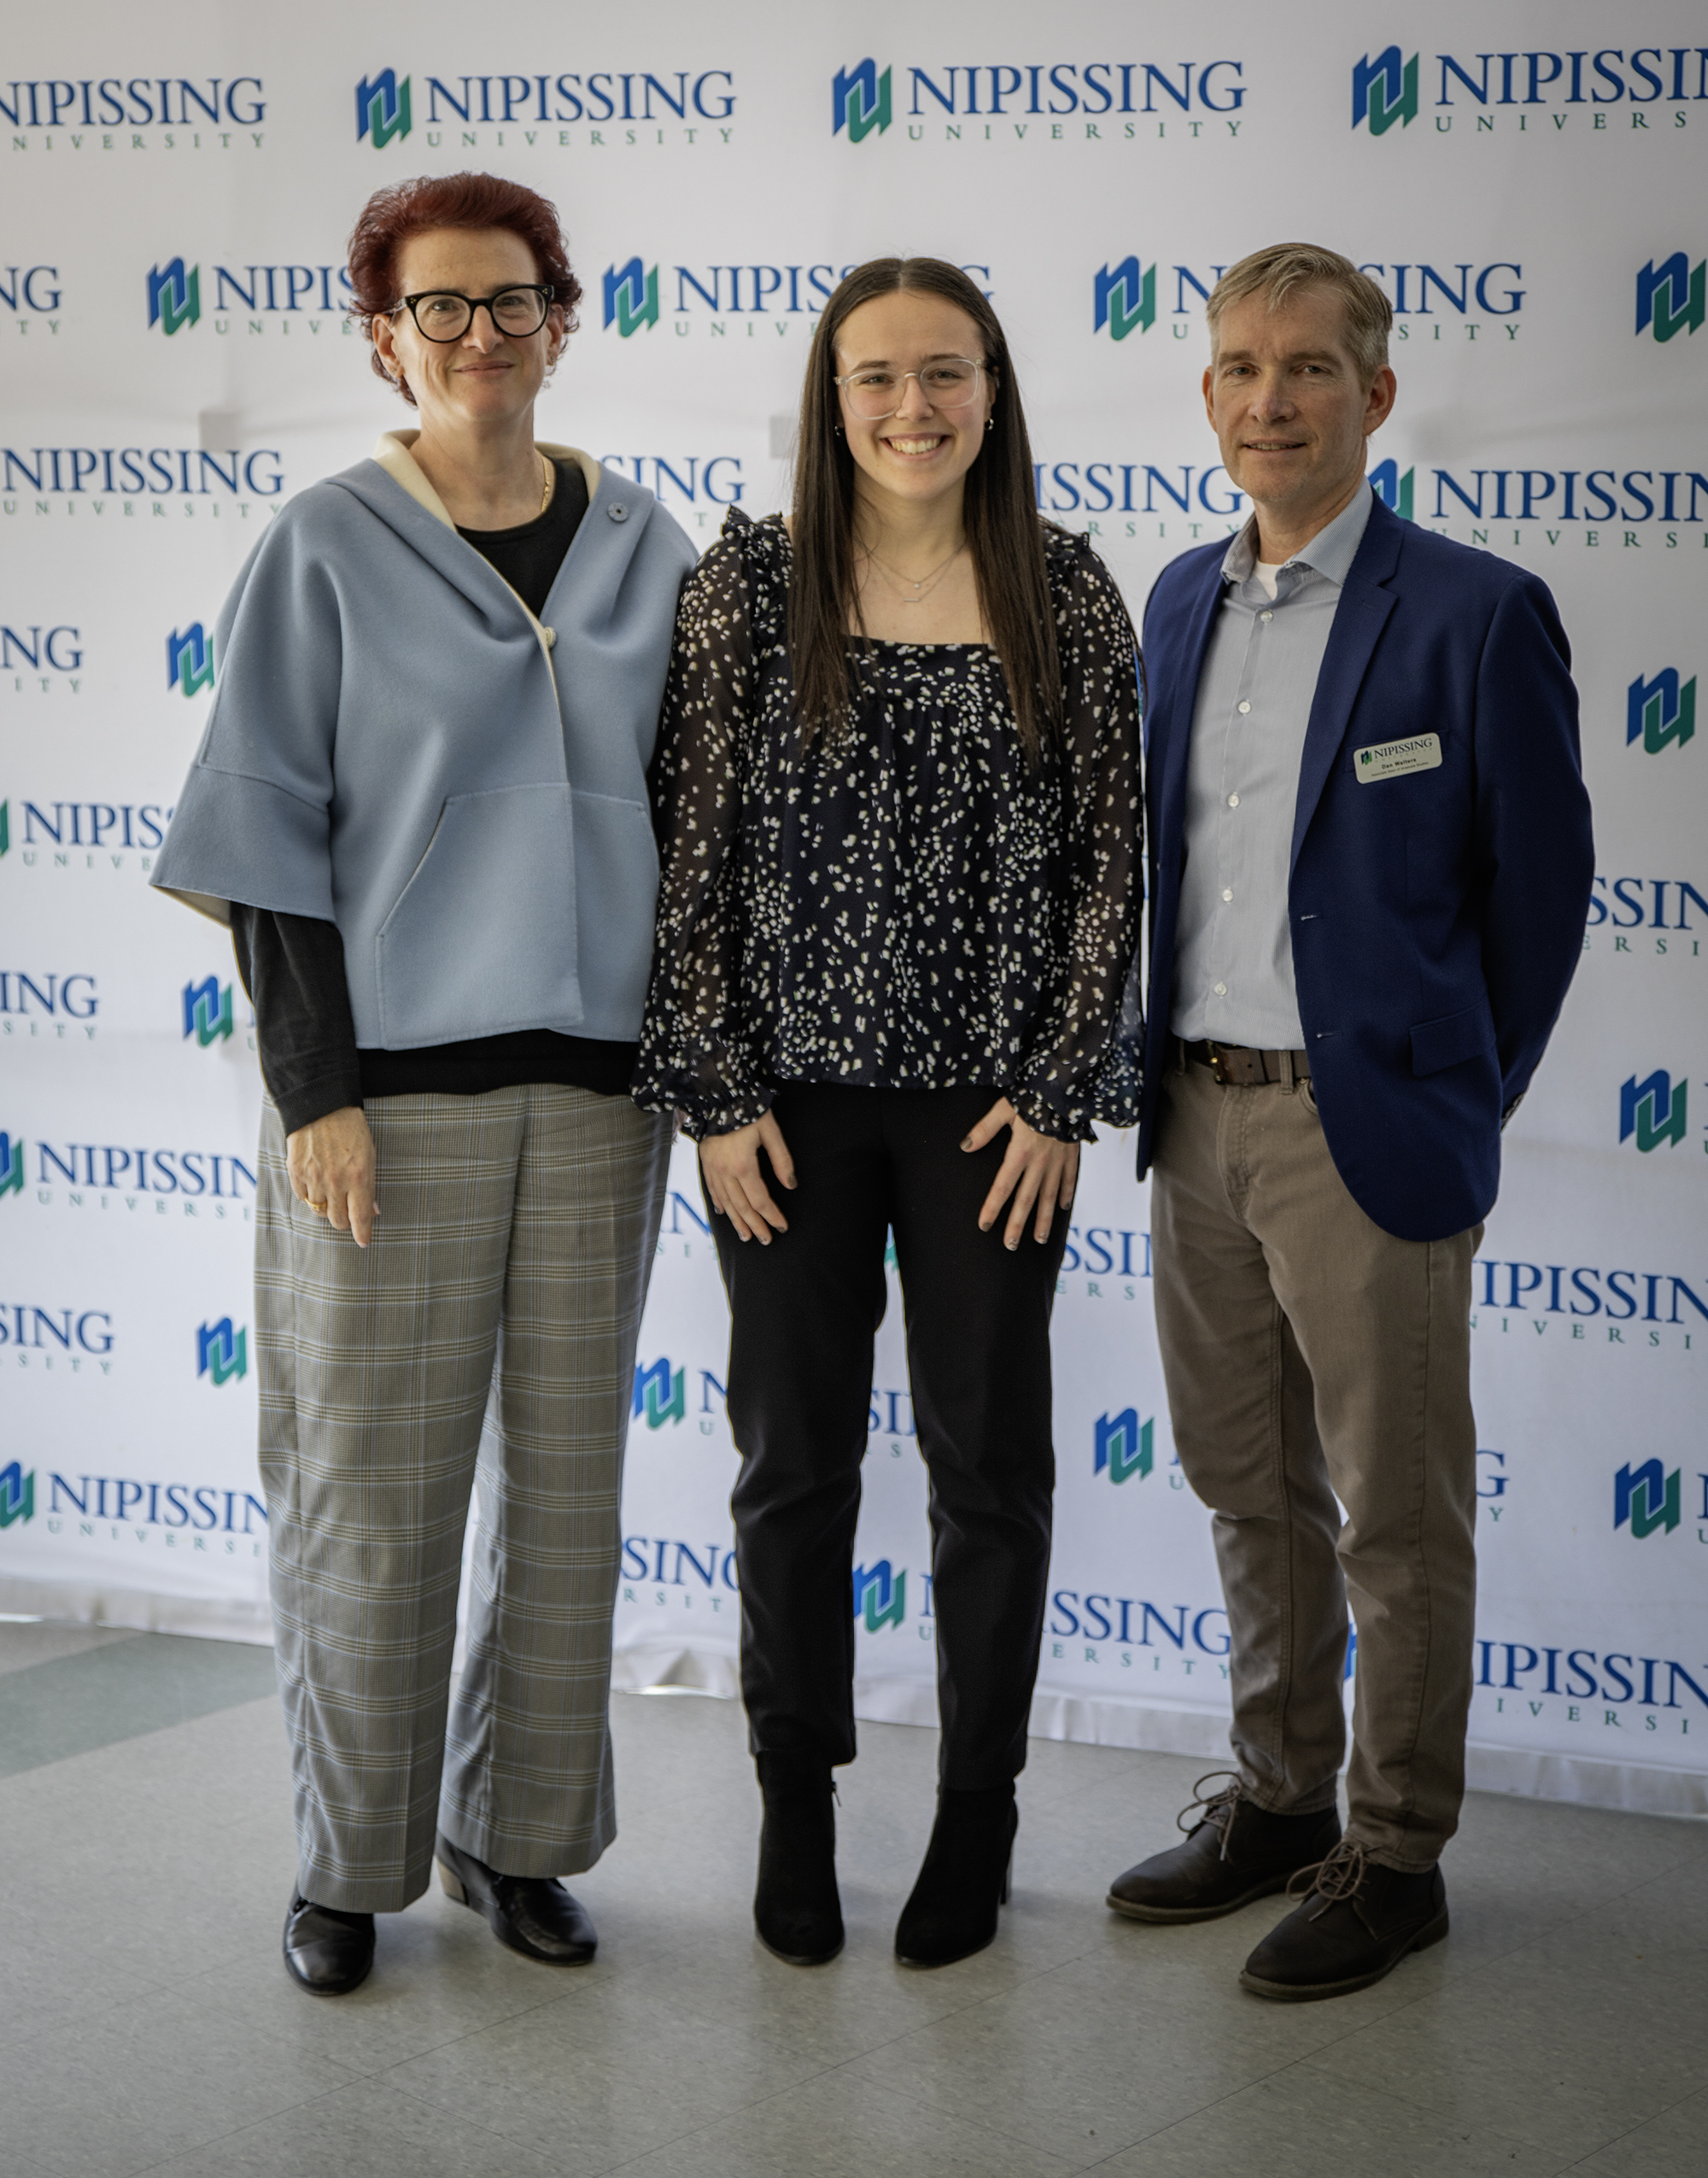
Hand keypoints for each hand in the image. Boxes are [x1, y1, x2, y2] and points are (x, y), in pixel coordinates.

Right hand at [286, 1106, 378, 1247]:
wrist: (322, 1106)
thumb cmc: (350, 1129)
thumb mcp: (369, 1155)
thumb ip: (368, 1184)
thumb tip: (372, 1210)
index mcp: (359, 1177)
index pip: (360, 1217)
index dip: (362, 1233)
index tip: (364, 1241)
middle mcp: (336, 1182)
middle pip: (338, 1220)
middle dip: (344, 1220)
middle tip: (347, 1212)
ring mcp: (314, 1178)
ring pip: (319, 1211)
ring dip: (327, 1207)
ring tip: (331, 1193)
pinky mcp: (296, 1173)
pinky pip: (303, 1198)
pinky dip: (310, 1196)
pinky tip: (316, 1184)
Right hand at [699, 1110, 795, 1243]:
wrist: (718, 1093)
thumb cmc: (748, 1108)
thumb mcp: (771, 1131)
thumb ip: (782, 1159)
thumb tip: (791, 1184)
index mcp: (743, 1165)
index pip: (760, 1200)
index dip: (772, 1215)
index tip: (782, 1226)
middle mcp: (725, 1171)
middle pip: (742, 1206)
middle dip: (755, 1225)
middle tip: (766, 1239)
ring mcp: (712, 1168)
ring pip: (726, 1202)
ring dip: (737, 1221)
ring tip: (746, 1235)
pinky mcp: (705, 1161)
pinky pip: (712, 1189)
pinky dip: (720, 1203)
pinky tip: (725, 1213)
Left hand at [963, 1097, 1078, 1248]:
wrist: (1066, 1090)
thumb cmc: (1031, 1096)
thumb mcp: (1004, 1109)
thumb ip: (985, 1129)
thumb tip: (966, 1146)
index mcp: (1020, 1152)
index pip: (1002, 1187)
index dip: (992, 1208)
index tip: (985, 1226)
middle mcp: (1039, 1163)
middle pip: (1026, 1200)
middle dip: (1017, 1224)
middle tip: (1010, 1245)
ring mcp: (1057, 1161)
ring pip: (1049, 1196)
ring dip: (1043, 1219)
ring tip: (1038, 1239)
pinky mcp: (1071, 1155)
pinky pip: (1069, 1179)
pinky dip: (1066, 1194)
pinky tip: (1063, 1209)